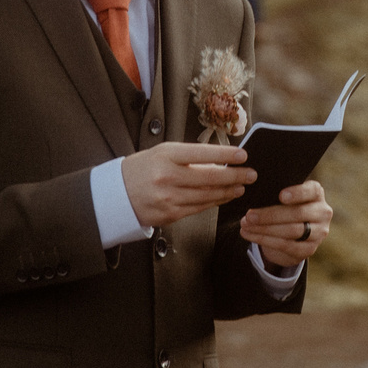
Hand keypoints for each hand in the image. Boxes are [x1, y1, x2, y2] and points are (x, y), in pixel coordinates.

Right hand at [122, 143, 253, 228]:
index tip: (243, 155)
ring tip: (241, 186)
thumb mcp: (162, 153)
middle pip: (210, 177)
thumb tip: (220, 161)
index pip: (202, 153)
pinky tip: (225, 197)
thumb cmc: (142, 169)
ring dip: (229, 191)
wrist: (116, 195)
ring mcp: (169, 198)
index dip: (226, 154)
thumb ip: (189, 156)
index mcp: (166, 156)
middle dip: (235, 176)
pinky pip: (199, 208)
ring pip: (208, 195)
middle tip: (251, 174)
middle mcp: (168, 176)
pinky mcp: (170, 214)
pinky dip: (215, 202)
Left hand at [239, 181, 330, 271]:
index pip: (311, 191)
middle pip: (297, 213)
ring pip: (291, 231)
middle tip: (249, 215)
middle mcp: (322, 212)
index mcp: (316, 194)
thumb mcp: (287, 197)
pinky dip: (265, 240)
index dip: (297, 193)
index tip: (281, 195)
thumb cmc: (286, 207)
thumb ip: (278, 194)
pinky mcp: (310, 249)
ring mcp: (319, 232)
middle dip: (270, 215)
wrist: (295, 232)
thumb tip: (256, 194)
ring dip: (265, 229)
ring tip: (246, 225)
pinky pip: (286, 245)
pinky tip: (250, 235)